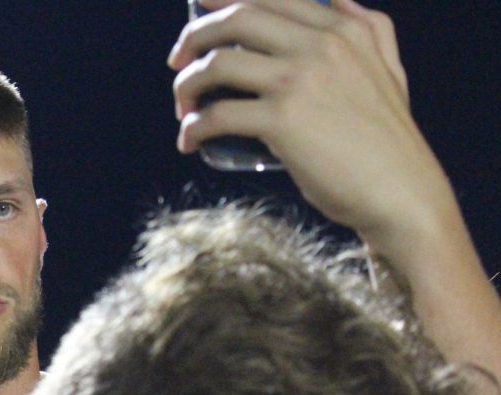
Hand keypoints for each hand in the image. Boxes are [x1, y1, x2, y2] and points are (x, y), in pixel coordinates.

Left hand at [168, 0, 454, 248]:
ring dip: (186, 86)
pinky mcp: (283, 120)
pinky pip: (217, 116)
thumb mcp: (388, 68)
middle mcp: (320, 45)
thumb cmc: (389, 141)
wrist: (401, 192)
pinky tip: (189, 140)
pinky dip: (193, 128)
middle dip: (194, 36)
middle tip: (177, 62)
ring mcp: (300, 81)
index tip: (196, 8)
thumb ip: (368, 28)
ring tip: (183, 109)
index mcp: (343, 28)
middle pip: (236, 19)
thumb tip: (339, 0)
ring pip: (217, 65)